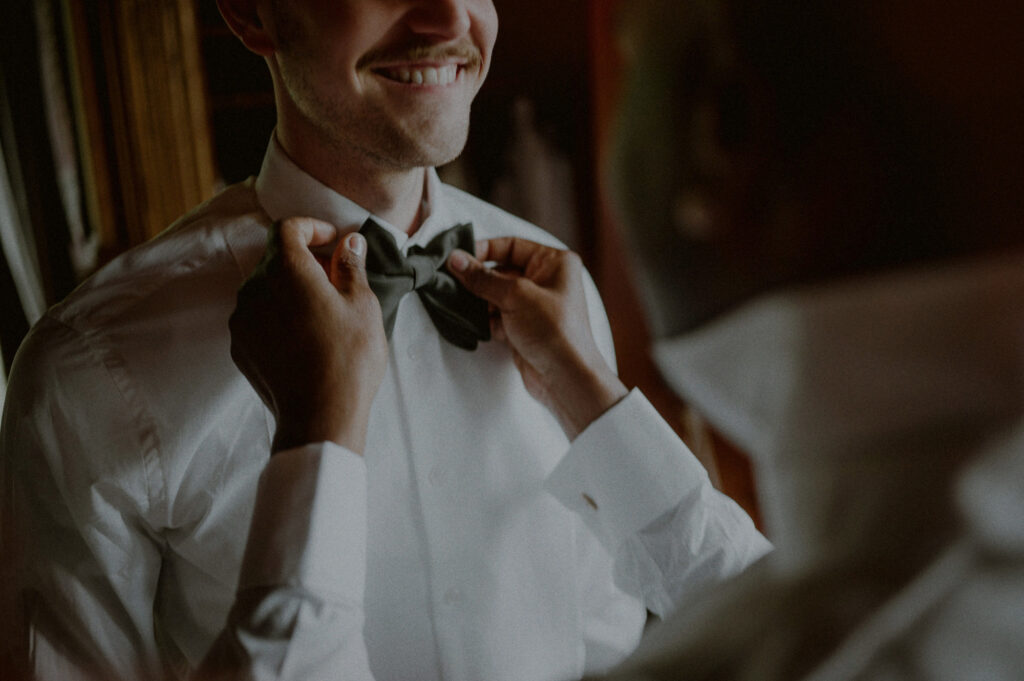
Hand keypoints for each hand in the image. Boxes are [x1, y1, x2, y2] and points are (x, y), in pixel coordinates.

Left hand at [229, 218, 387, 454]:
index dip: (312, 228)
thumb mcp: (362, 305)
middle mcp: (256, 288)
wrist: (320, 416)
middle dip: (305, 261)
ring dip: (290, 290)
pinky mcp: (240, 347)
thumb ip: (351, 267)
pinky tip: (305, 338)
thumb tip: (350, 243)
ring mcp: (243, 319)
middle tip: (336, 280)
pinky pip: (258, 318)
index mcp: (287, 270)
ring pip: (265, 289)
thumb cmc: (348, 358)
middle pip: (276, 259)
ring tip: (322, 312)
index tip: (334, 240)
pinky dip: (278, 316)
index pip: (288, 228)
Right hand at [448, 238, 627, 439]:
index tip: (459, 257)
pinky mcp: (524, 328)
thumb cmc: (554, 331)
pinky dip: (483, 319)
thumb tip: (456, 259)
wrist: (566, 378)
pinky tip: (469, 321)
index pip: (512, 245)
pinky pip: (497, 316)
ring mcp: (535, 306)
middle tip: (451, 281)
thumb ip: (482, 278)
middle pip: (502, 271)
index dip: (485, 249)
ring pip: (496, 295)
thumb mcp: (515, 296)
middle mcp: (547, 281)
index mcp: (555, 263)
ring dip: (477, 300)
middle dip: (478, 278)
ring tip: (456, 301)